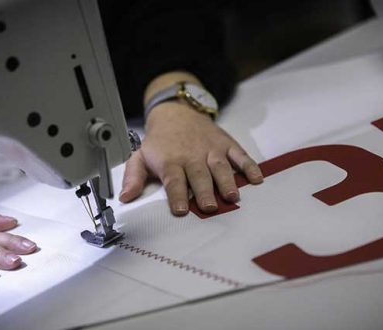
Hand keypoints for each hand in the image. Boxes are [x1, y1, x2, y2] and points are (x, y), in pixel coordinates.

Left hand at [119, 102, 262, 214]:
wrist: (176, 112)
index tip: (181, 211)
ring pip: (220, 166)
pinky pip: (239, 155)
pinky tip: (257, 179)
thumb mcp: (140, 156)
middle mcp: (192, 155)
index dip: (177, 195)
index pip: (173, 180)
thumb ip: (133, 177)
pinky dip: (249, 166)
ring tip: (232, 197)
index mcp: (170, 161)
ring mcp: (211, 148)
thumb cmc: (160, 142)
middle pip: (199, 175)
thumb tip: (125, 198)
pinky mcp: (226, 143)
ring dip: (227, 181)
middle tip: (210, 207)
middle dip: (204, 192)